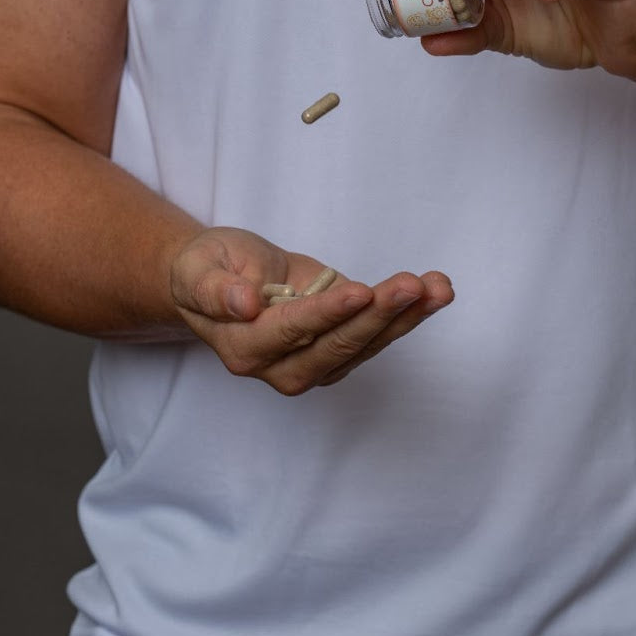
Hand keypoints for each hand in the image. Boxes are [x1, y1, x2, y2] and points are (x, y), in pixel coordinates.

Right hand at [170, 227, 453, 394]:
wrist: (224, 280)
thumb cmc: (208, 270)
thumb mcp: (197, 268)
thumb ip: (214, 289)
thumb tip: (243, 305)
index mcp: (244, 348)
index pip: (291, 331)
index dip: (326, 313)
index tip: (360, 292)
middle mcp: (282, 367)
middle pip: (337, 346)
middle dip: (377, 316)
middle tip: (412, 286)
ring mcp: (315, 365)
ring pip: (365, 345)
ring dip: (405, 318)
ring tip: (438, 288)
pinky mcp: (339, 352)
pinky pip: (377, 336)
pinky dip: (408, 315)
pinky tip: (435, 292)